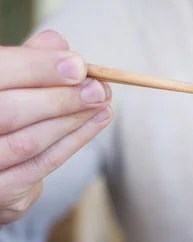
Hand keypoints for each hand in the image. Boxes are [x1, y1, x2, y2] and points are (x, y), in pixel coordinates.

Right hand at [0, 30, 112, 225]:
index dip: (37, 68)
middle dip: (60, 99)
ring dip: (72, 120)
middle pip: (9, 111)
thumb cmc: (1, 114)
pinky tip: (97, 122)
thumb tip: (59, 44)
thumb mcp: (7, 84)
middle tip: (98, 89)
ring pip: (28, 141)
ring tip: (103, 102)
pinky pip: (41, 165)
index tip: (79, 65)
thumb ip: (27, 64)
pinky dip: (73, 142)